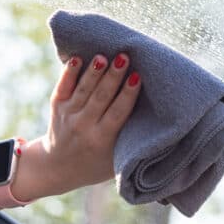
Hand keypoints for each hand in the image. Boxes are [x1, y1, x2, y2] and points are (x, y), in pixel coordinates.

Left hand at [39, 53, 140, 192]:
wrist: (58, 168)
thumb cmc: (96, 165)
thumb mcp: (117, 163)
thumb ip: (134, 147)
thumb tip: (165, 132)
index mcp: (102, 139)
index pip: (117, 113)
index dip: (127, 94)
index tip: (137, 77)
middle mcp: (84, 126)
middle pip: (101, 97)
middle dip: (113, 77)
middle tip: (124, 57)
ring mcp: (69, 115)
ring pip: (83, 90)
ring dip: (94, 72)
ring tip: (104, 55)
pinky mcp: (57, 107)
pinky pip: (63, 87)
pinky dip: (69, 73)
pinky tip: (77, 58)